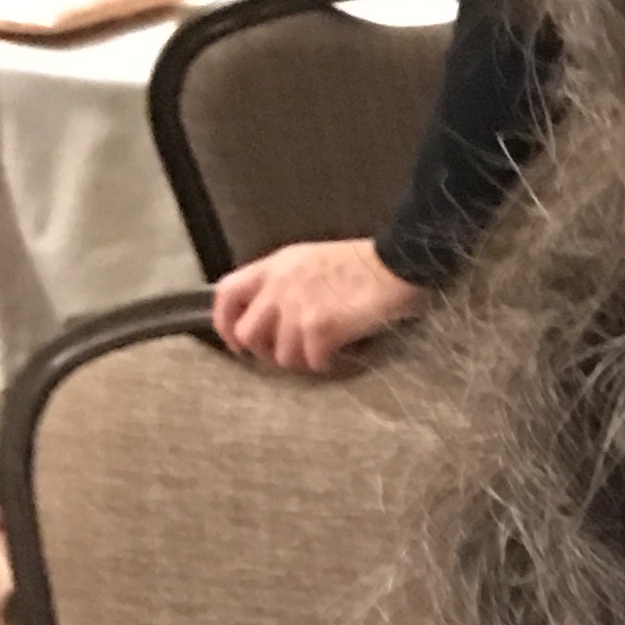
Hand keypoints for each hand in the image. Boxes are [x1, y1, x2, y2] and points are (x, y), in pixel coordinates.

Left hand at [210, 240, 426, 373]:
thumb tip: (275, 314)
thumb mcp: (313, 260)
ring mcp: (298, 310)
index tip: (236, 340)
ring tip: (321, 354)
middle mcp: (279, 287)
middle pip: (248, 333)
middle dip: (265, 351)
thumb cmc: (366, 263)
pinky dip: (326, 364)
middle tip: (285, 354)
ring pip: (281, 355)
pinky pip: (312, 362)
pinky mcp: (320, 329)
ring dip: (300, 360)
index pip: (227, 293)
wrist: (400, 264)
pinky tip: (340, 355)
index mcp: (276, 266)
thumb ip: (286, 282)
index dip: (224, 322)